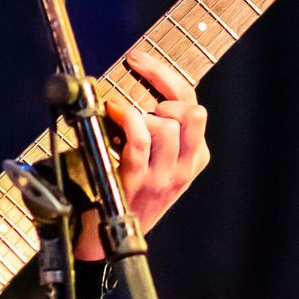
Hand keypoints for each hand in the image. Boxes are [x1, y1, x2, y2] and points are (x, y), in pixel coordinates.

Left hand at [75, 49, 209, 260]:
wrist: (103, 239)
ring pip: (167, 126)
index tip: (138, 60)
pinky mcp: (139, 185)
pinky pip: (140, 143)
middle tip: (135, 90)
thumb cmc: (123, 190)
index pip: (192, 104)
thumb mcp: (153, 159)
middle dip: (160, 91)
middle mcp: (186, 167)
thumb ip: (155, 127)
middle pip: (188, 111)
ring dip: (141, 111)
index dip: (165, 76)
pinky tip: (114, 113)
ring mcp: (164, 178)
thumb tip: (134, 82)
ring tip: (122, 115)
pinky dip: (127, 121)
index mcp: (195, 157)